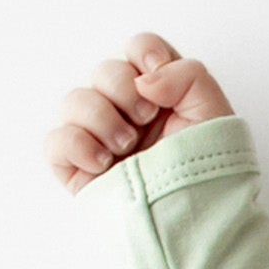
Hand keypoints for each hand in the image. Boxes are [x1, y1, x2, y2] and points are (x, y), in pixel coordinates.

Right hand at [45, 31, 234, 190]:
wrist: (195, 219)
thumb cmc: (207, 169)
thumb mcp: (214, 112)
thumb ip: (187, 74)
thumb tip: (144, 77)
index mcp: (161, 93)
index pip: (139, 49)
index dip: (145, 53)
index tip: (157, 77)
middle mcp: (127, 111)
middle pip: (104, 70)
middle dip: (122, 90)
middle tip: (146, 119)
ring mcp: (100, 138)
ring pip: (73, 100)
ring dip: (100, 118)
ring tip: (127, 146)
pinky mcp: (78, 167)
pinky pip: (55, 140)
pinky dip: (76, 145)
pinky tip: (104, 163)